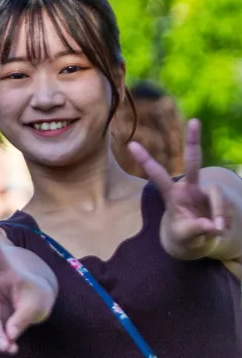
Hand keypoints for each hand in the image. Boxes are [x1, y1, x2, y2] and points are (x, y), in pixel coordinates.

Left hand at [129, 119, 225, 258]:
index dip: (145, 161)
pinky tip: (220, 230)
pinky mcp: (221, 197)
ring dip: (219, 212)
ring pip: (217, 195)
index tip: (131, 144)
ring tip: (217, 230)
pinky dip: (225, 220)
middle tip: (194, 120)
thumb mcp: (184, 236)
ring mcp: (207, 191)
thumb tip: (212, 225)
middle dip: (193, 141)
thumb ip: (195, 230)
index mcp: (172, 194)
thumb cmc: (184, 234)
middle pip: (193, 162)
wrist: (199, 237)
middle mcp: (190, 188)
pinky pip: (226, 206)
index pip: (157, 176)